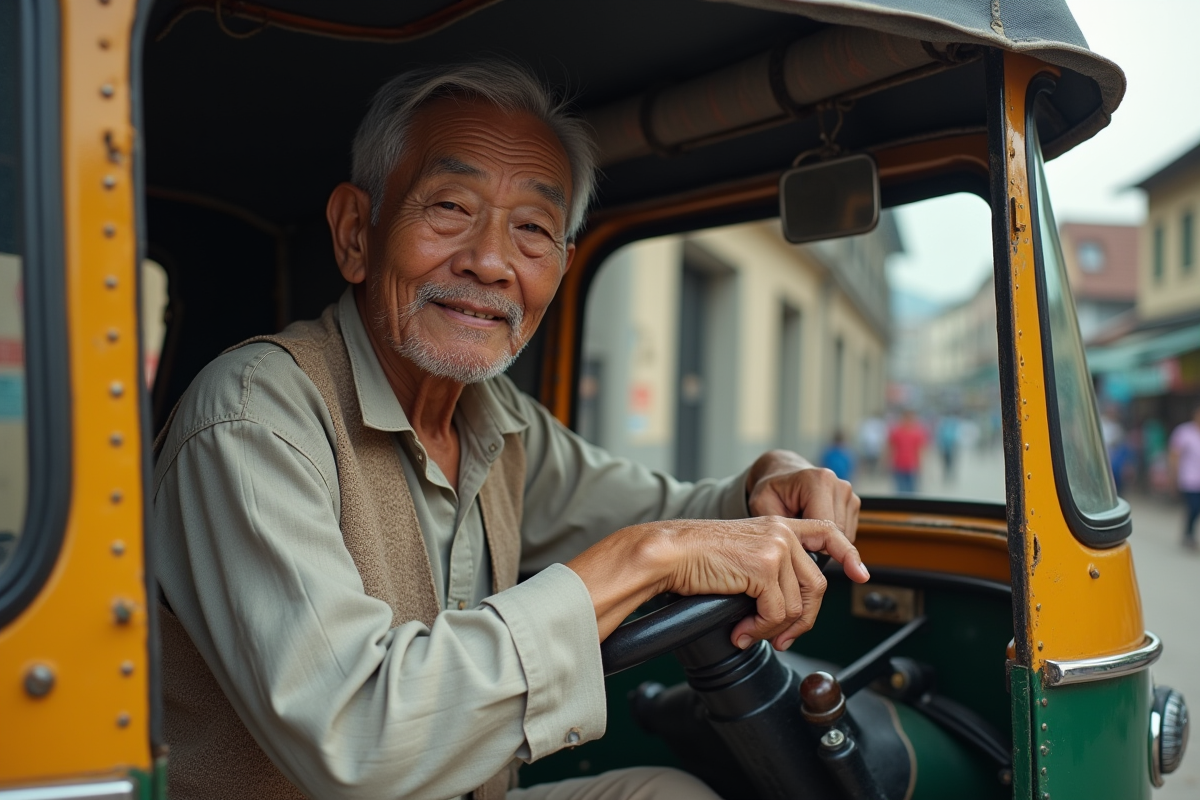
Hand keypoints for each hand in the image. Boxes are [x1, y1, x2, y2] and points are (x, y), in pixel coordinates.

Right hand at [566, 514, 867, 651]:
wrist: (667, 553)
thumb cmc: (692, 558)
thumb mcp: (740, 555)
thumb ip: (769, 569)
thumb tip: (786, 609)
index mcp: (777, 525)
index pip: (826, 532)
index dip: (847, 554)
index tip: (859, 573)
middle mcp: (782, 532)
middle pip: (816, 586)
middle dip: (802, 621)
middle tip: (781, 640)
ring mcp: (776, 548)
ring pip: (797, 606)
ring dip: (774, 630)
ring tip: (751, 635)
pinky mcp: (765, 566)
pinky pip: (777, 613)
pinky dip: (761, 631)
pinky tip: (741, 632)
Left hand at [746, 450, 861, 547]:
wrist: (783, 474)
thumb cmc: (772, 491)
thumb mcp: (763, 504)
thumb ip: (780, 527)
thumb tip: (797, 552)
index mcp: (819, 482)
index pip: (827, 528)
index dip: (812, 546)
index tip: (798, 551)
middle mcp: (839, 486)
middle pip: (838, 535)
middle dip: (818, 545)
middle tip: (797, 540)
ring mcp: (849, 495)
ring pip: (845, 538)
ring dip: (825, 542)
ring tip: (804, 530)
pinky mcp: (853, 504)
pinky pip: (847, 535)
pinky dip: (831, 538)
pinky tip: (814, 529)